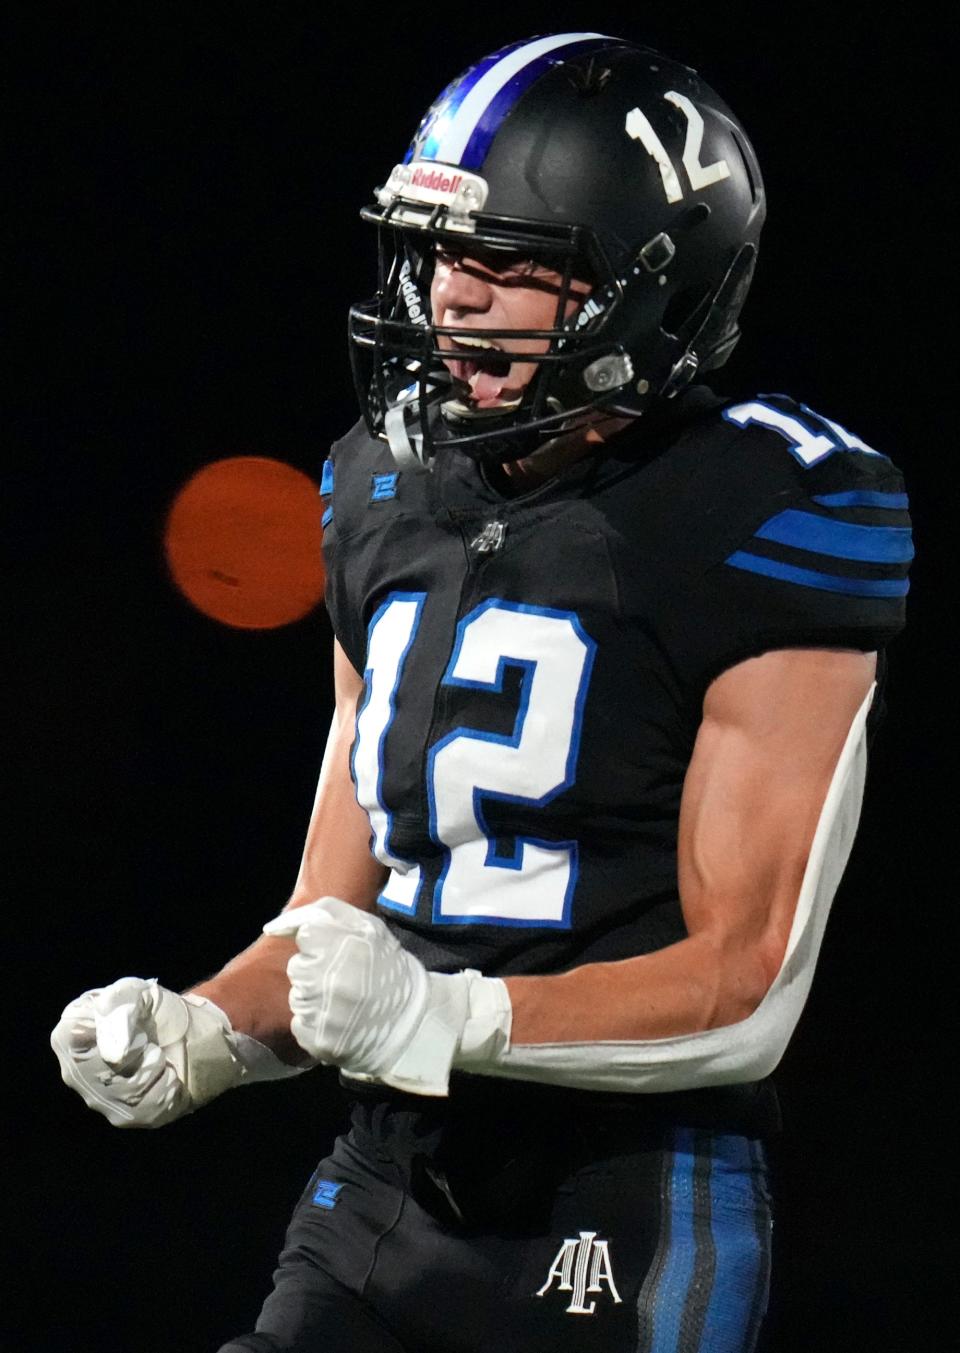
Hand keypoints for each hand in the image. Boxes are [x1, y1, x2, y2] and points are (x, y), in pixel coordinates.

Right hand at [51, 978, 243, 1127]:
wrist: (188, 1036)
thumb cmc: (154, 1011)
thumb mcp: (138, 991)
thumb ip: (119, 1004)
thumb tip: (113, 1053)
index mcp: (70, 1033)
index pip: (74, 1039)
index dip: (112, 1032)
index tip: (135, 1025)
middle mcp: (74, 1072)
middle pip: (104, 1070)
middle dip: (139, 1051)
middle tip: (150, 1041)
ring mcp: (98, 1099)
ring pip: (129, 1091)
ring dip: (156, 1067)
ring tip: (159, 1056)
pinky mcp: (125, 1117)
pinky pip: (149, 1107)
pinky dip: (168, 1085)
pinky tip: (167, 1075)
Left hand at [264, 898, 510, 1096]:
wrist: (413, 1021)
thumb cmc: (387, 967)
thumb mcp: (366, 926)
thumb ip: (321, 914)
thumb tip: (272, 927)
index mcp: (339, 945)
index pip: (305, 938)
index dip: (322, 944)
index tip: (340, 953)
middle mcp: (325, 979)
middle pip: (298, 968)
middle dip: (316, 971)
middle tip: (343, 978)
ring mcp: (321, 1012)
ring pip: (297, 997)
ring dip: (315, 997)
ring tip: (343, 1001)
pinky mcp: (318, 1041)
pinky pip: (301, 1025)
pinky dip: (315, 1023)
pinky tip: (339, 1020)